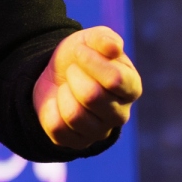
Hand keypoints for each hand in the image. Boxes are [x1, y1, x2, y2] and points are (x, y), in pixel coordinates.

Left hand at [32, 26, 141, 150]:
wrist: (55, 74)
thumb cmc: (80, 57)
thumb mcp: (90, 40)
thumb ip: (104, 39)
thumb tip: (113, 48)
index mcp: (131, 87)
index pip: (115, 79)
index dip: (91, 61)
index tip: (80, 51)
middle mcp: (120, 114)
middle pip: (92, 97)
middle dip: (74, 76)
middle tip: (72, 71)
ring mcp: (99, 131)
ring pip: (74, 116)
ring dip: (63, 93)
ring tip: (66, 86)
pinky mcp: (76, 142)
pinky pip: (58, 129)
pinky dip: (50, 109)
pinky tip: (57, 102)